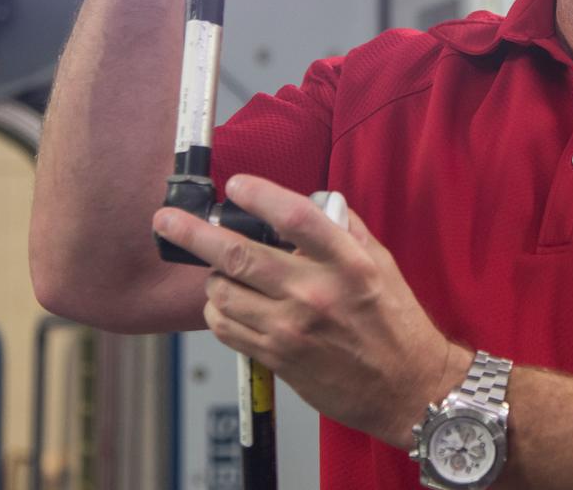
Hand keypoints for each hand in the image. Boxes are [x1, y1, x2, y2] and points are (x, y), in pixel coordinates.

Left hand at [152, 176, 468, 446]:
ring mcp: (292, 329)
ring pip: (224, 293)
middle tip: (167, 220)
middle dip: (194, 234)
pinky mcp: (277, 358)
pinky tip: (227, 302)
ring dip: (212, 277)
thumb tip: (317, 200)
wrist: (405, 387)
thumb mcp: (382, 263)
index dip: (258, 195)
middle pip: (239, 255)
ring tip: (220, 270)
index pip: (294, 216)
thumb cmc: (395, 324)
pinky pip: (227, 329)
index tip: (235, 184)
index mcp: (348, 263)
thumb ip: (347, 229)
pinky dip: (218, 310)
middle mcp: (316, 293)